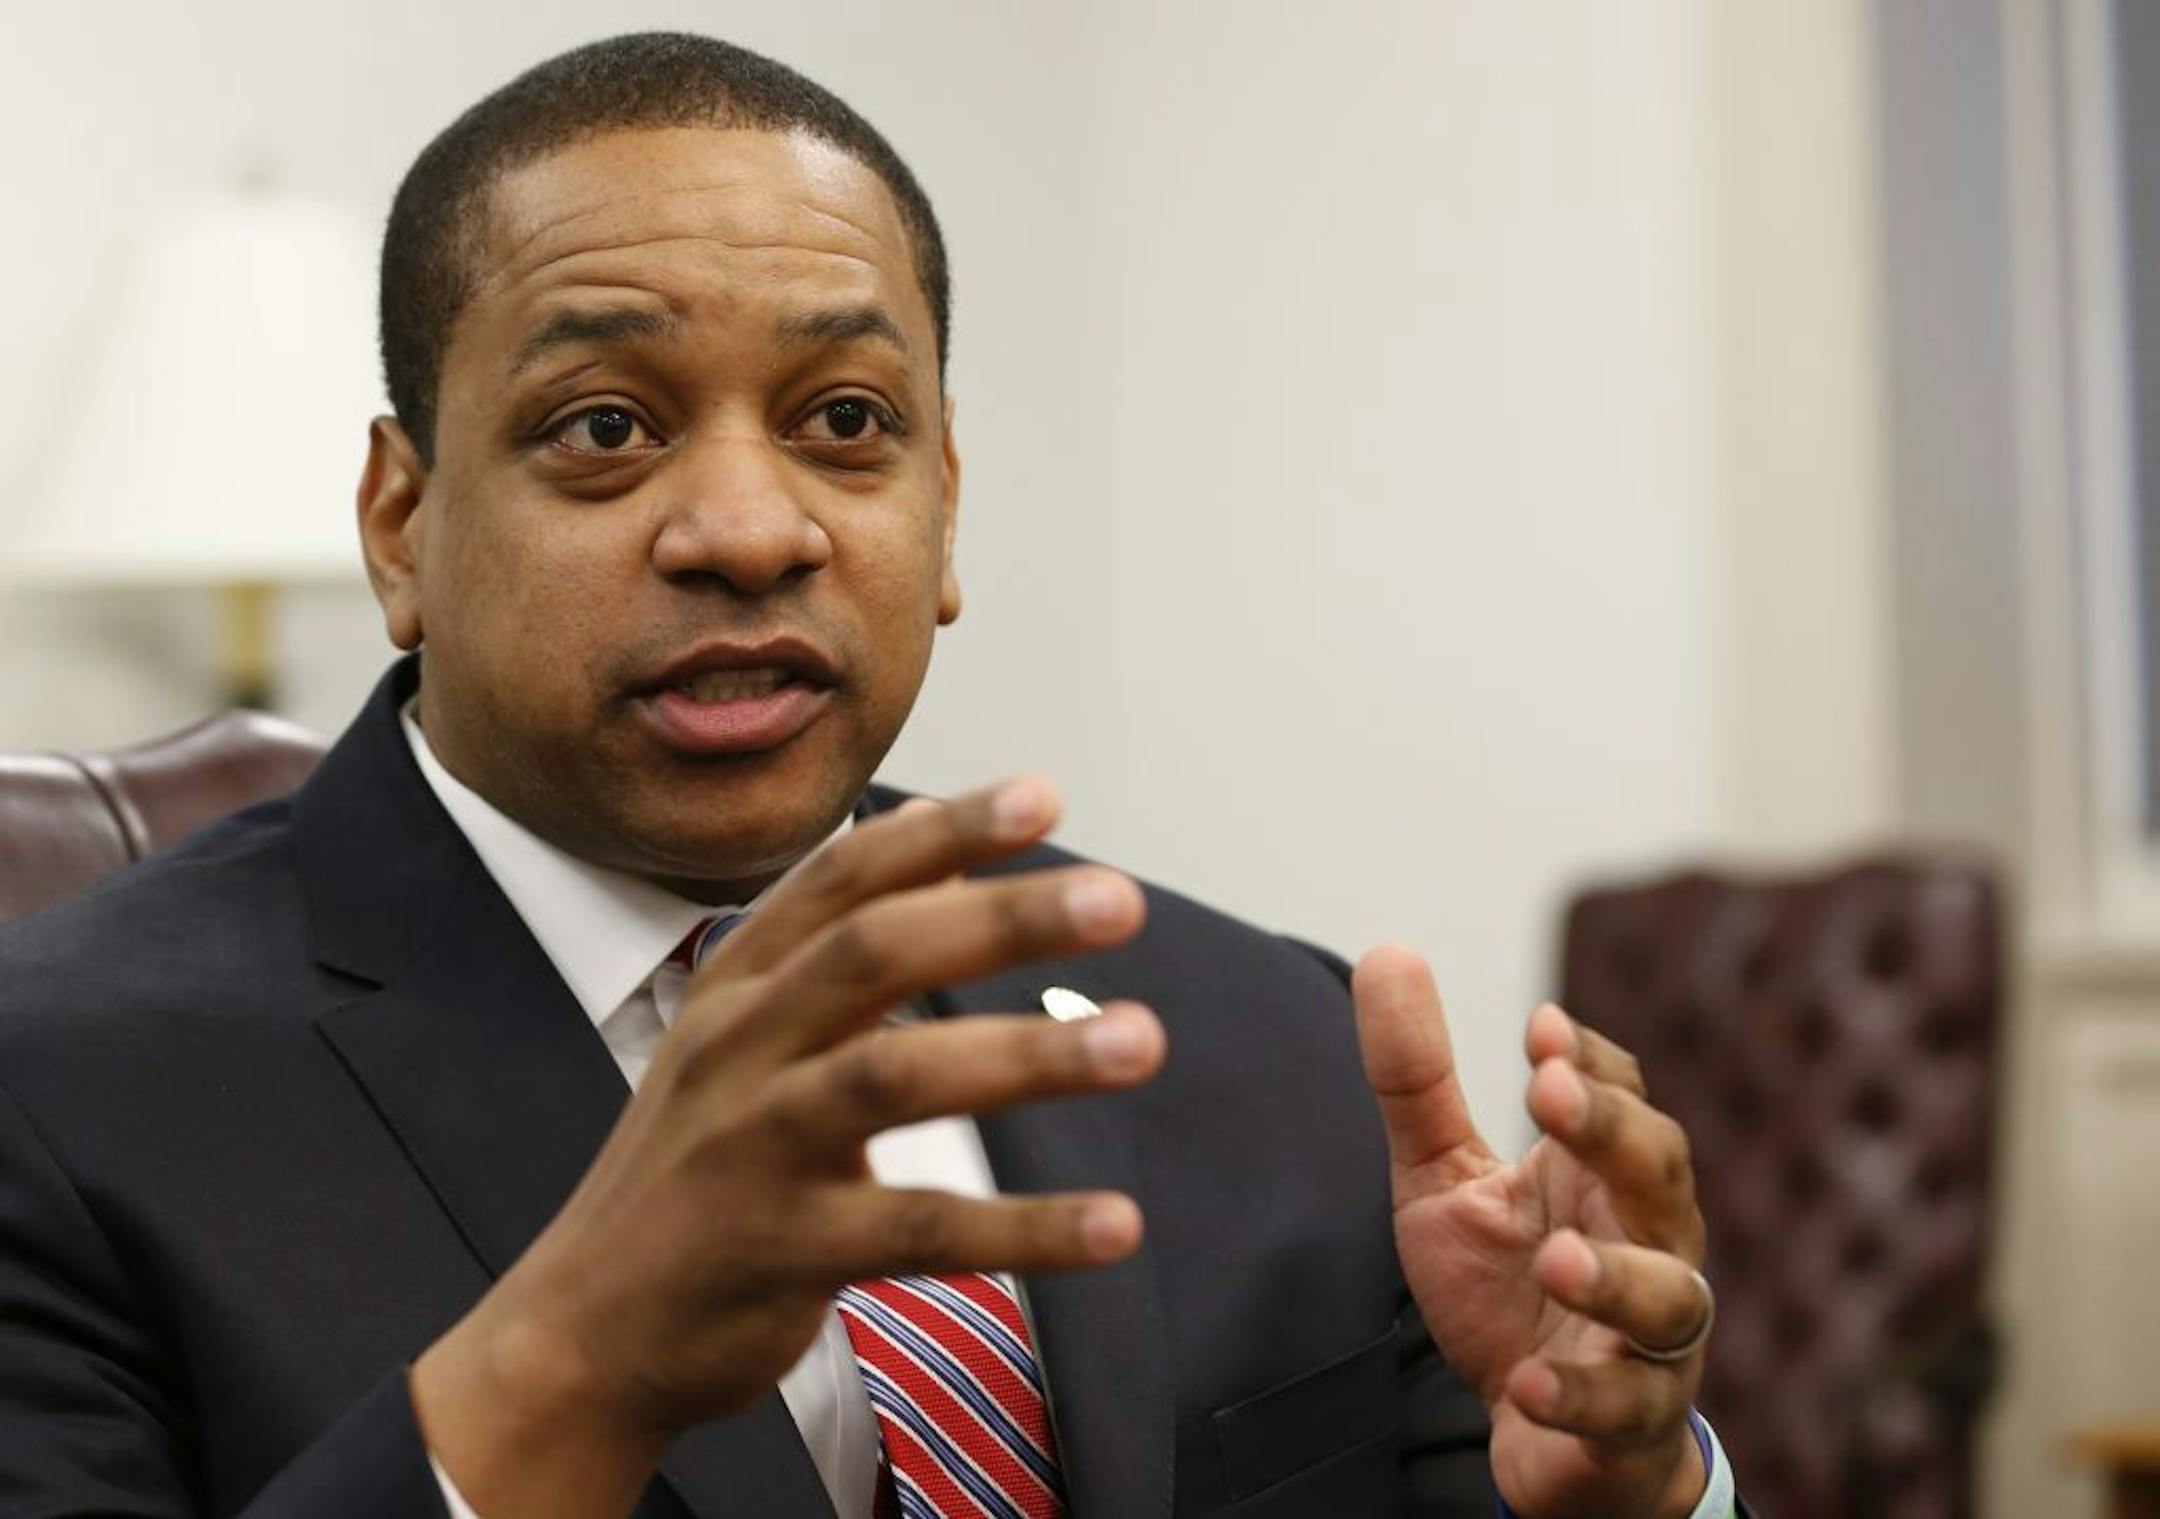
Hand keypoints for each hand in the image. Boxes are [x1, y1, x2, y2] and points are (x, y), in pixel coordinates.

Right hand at [412, 778, 1166, 1518]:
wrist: (582, 1333)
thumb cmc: (692, 1171)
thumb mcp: (742, 1041)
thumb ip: (841, 948)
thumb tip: (942, 845)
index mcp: (738, 985)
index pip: (842, 879)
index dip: (943, 831)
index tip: (1044, 797)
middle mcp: (738, 1048)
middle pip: (873, 952)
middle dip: (1000, 917)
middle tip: (1120, 899)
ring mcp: (753, 1147)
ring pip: (893, 1076)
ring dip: (1028, 1056)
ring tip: (1141, 1039)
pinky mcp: (780, 1252)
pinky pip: (918, 1232)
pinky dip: (1024, 1227)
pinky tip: (1116, 1225)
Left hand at [1353, 947, 1711, 1518]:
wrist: (1545, 1435)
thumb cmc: (1508, 1288)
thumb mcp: (1444, 1178)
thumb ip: (1417, 1080)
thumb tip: (1389, 951)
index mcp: (1602, 1177)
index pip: (1622, 1101)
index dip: (1590, 1065)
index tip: (1540, 1028)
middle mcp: (1647, 1244)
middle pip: (1662, 1174)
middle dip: (1614, 1132)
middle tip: (1549, 1093)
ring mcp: (1650, 1339)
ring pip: (1669, 1300)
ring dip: (1618, 1276)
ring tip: (1557, 1255)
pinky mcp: (1630, 1424)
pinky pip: (1621, 1409)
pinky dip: (1579, 1398)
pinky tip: (1526, 1384)